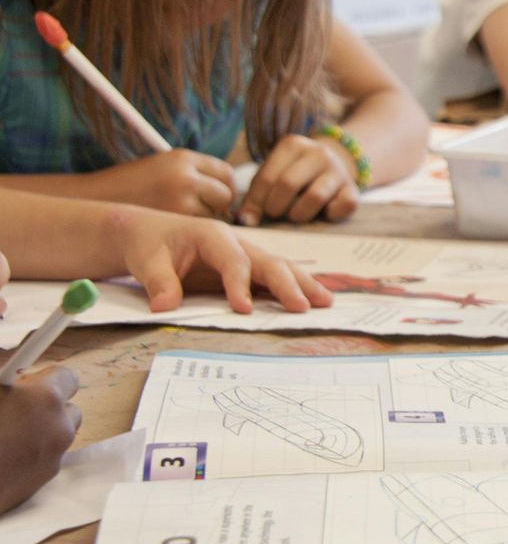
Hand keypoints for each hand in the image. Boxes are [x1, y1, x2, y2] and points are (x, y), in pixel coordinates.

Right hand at [0, 367, 79, 513]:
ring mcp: (52, 458)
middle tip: (14, 408)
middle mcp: (58, 428)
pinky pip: (44, 461)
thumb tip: (7, 365)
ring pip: (57, 436)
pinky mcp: (41, 483)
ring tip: (5, 434)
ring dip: (39, 431)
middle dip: (46, 407)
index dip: (45, 378)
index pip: (67, 376)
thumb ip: (3, 372)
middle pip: (68, 408)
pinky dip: (30, 456)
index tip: (25, 383)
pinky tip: (3, 456)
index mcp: (45, 399)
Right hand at [91, 150, 235, 218]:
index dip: (224, 187)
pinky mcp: (172, 220)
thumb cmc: (129, 187)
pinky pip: (197, 228)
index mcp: (182, 158)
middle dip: (219, 206)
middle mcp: (184, 176)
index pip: (225, 173)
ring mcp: (180, 199)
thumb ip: (194, 175)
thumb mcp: (162, 169)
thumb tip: (229, 194)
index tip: (215, 197)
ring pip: (213, 214)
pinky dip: (190, 230)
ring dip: (204, 219)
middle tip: (200, 212)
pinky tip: (171, 228)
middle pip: (225, 194)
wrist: (90, 200)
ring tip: (178, 217)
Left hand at [105, 206, 332, 313]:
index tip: (243, 310)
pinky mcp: (247, 266)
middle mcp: (237, 242)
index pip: (234, 261)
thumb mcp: (145, 261)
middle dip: (288, 284)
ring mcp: (245, 253)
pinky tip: (312, 299)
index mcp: (213, 235)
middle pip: (268, 261)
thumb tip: (164, 307)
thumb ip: (158, 282)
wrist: (146, 233)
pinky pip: (275, 275)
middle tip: (303, 307)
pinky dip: (295, 286)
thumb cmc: (148, 244)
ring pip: (280, 266)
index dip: (240, 285)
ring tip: (325, 302)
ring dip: (303, 284)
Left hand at [238, 134, 358, 225]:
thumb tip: (245, 220)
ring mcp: (338, 170)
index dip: (255, 202)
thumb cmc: (293, 175)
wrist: (332, 167)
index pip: (267, 178)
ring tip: (295, 215)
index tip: (251, 217)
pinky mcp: (353, 190)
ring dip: (299, 214)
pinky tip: (323, 213)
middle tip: (275, 214)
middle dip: (275, 207)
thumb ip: (256, 196)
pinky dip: (330, 215)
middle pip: (288, 184)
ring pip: (315, 196)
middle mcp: (318, 153)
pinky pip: (343, 207)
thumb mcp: (273, 176)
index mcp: (292, 145)